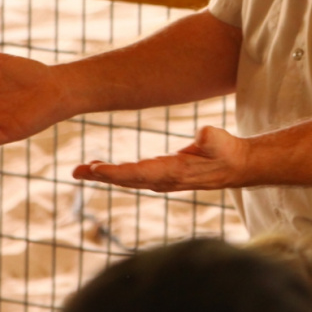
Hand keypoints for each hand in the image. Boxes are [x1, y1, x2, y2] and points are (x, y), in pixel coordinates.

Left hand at [72, 125, 248, 192]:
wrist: (235, 166)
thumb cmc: (227, 151)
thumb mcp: (222, 142)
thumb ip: (212, 139)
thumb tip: (203, 132)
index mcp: (174, 171)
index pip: (139, 173)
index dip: (117, 172)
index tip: (96, 169)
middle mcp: (164, 179)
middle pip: (127, 179)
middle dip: (101, 175)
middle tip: (75, 172)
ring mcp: (161, 179)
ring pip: (127, 179)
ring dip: (104, 175)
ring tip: (80, 170)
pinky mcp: (161, 174)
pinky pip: (132, 175)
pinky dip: (114, 172)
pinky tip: (99, 168)